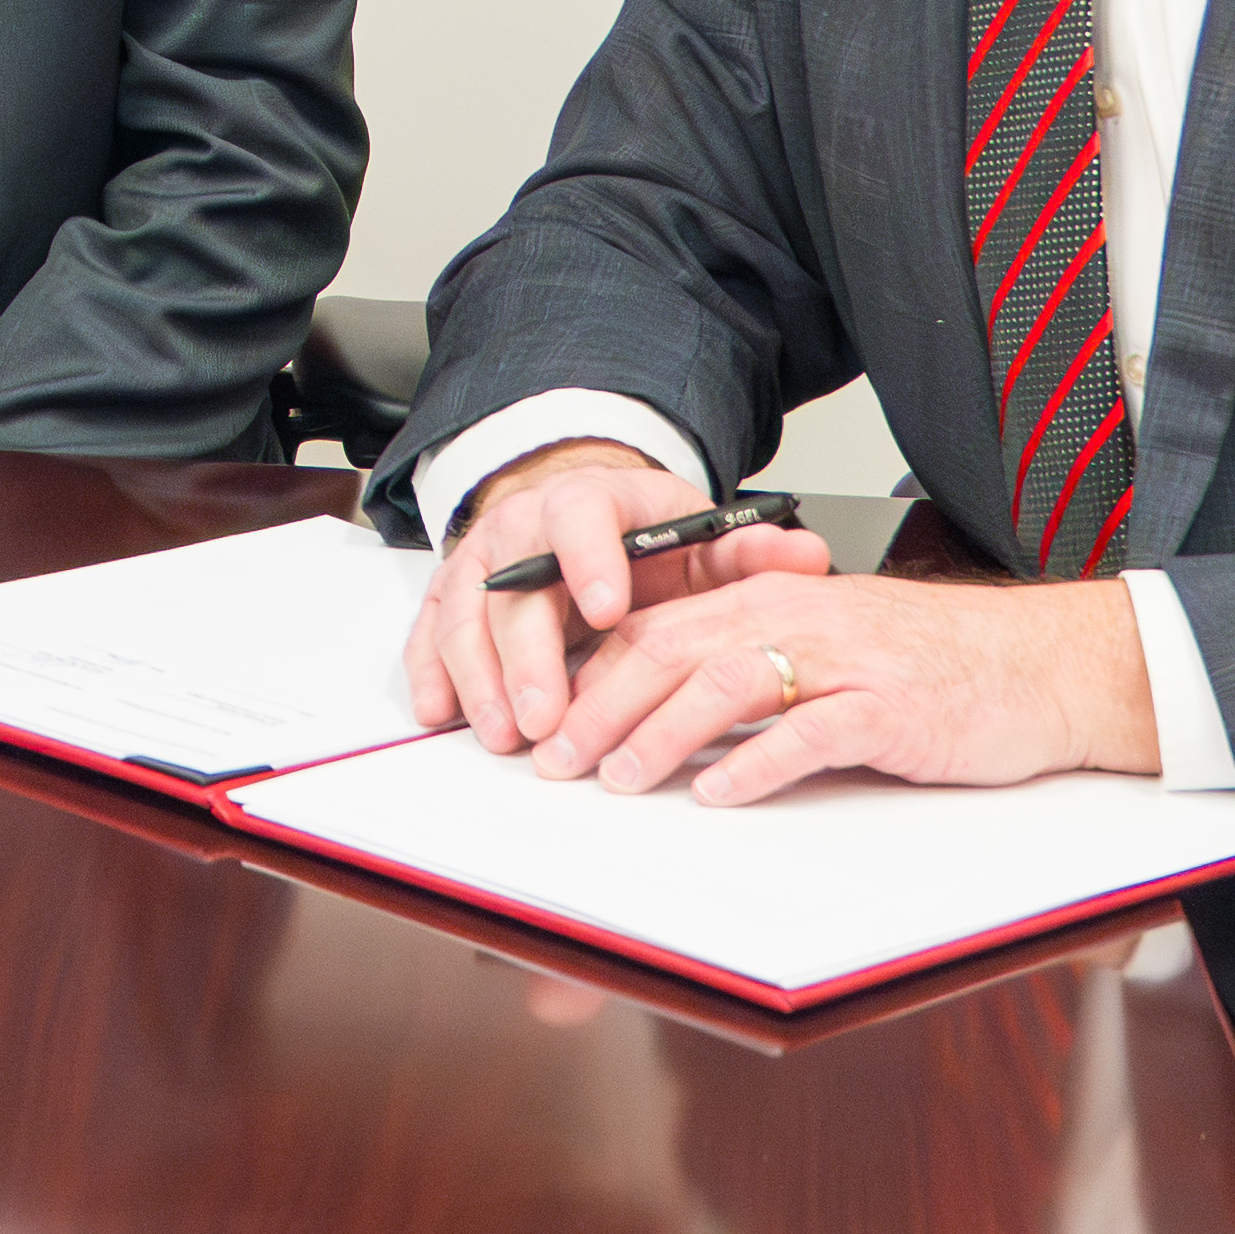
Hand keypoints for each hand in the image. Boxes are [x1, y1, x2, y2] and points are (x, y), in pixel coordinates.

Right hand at [403, 437, 718, 752]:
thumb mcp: (696, 536)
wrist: (579, 512)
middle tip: (546, 715)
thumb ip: (747, 553)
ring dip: (478, 675)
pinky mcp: (452, 590)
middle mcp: (525, 524)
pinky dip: (430, 671)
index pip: (584, 514)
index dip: (591, 560)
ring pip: (464, 611)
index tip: (609, 611)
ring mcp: (481, 558)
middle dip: (527, 655)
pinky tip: (441, 711)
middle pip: (515, 583)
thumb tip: (804, 556)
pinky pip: (430, 628)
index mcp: (592, 501)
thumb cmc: (636, 534)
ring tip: (503, 732)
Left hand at [538, 541, 1161, 804]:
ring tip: (619, 777)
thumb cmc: (935, 663)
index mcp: (773, 597)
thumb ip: (750, 671)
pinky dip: (757, 763)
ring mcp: (847, 658)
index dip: (589, 673)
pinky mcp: (892, 706)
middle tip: (556, 761)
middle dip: (600, 705)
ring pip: (726, 680)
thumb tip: (659, 720)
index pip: (655, 624)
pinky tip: (720, 793)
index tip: (544, 722)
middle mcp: (799, 615)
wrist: (1044, 664)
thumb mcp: (828, 650)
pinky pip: (811, 729)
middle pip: (672, 647)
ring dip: (661, 731)